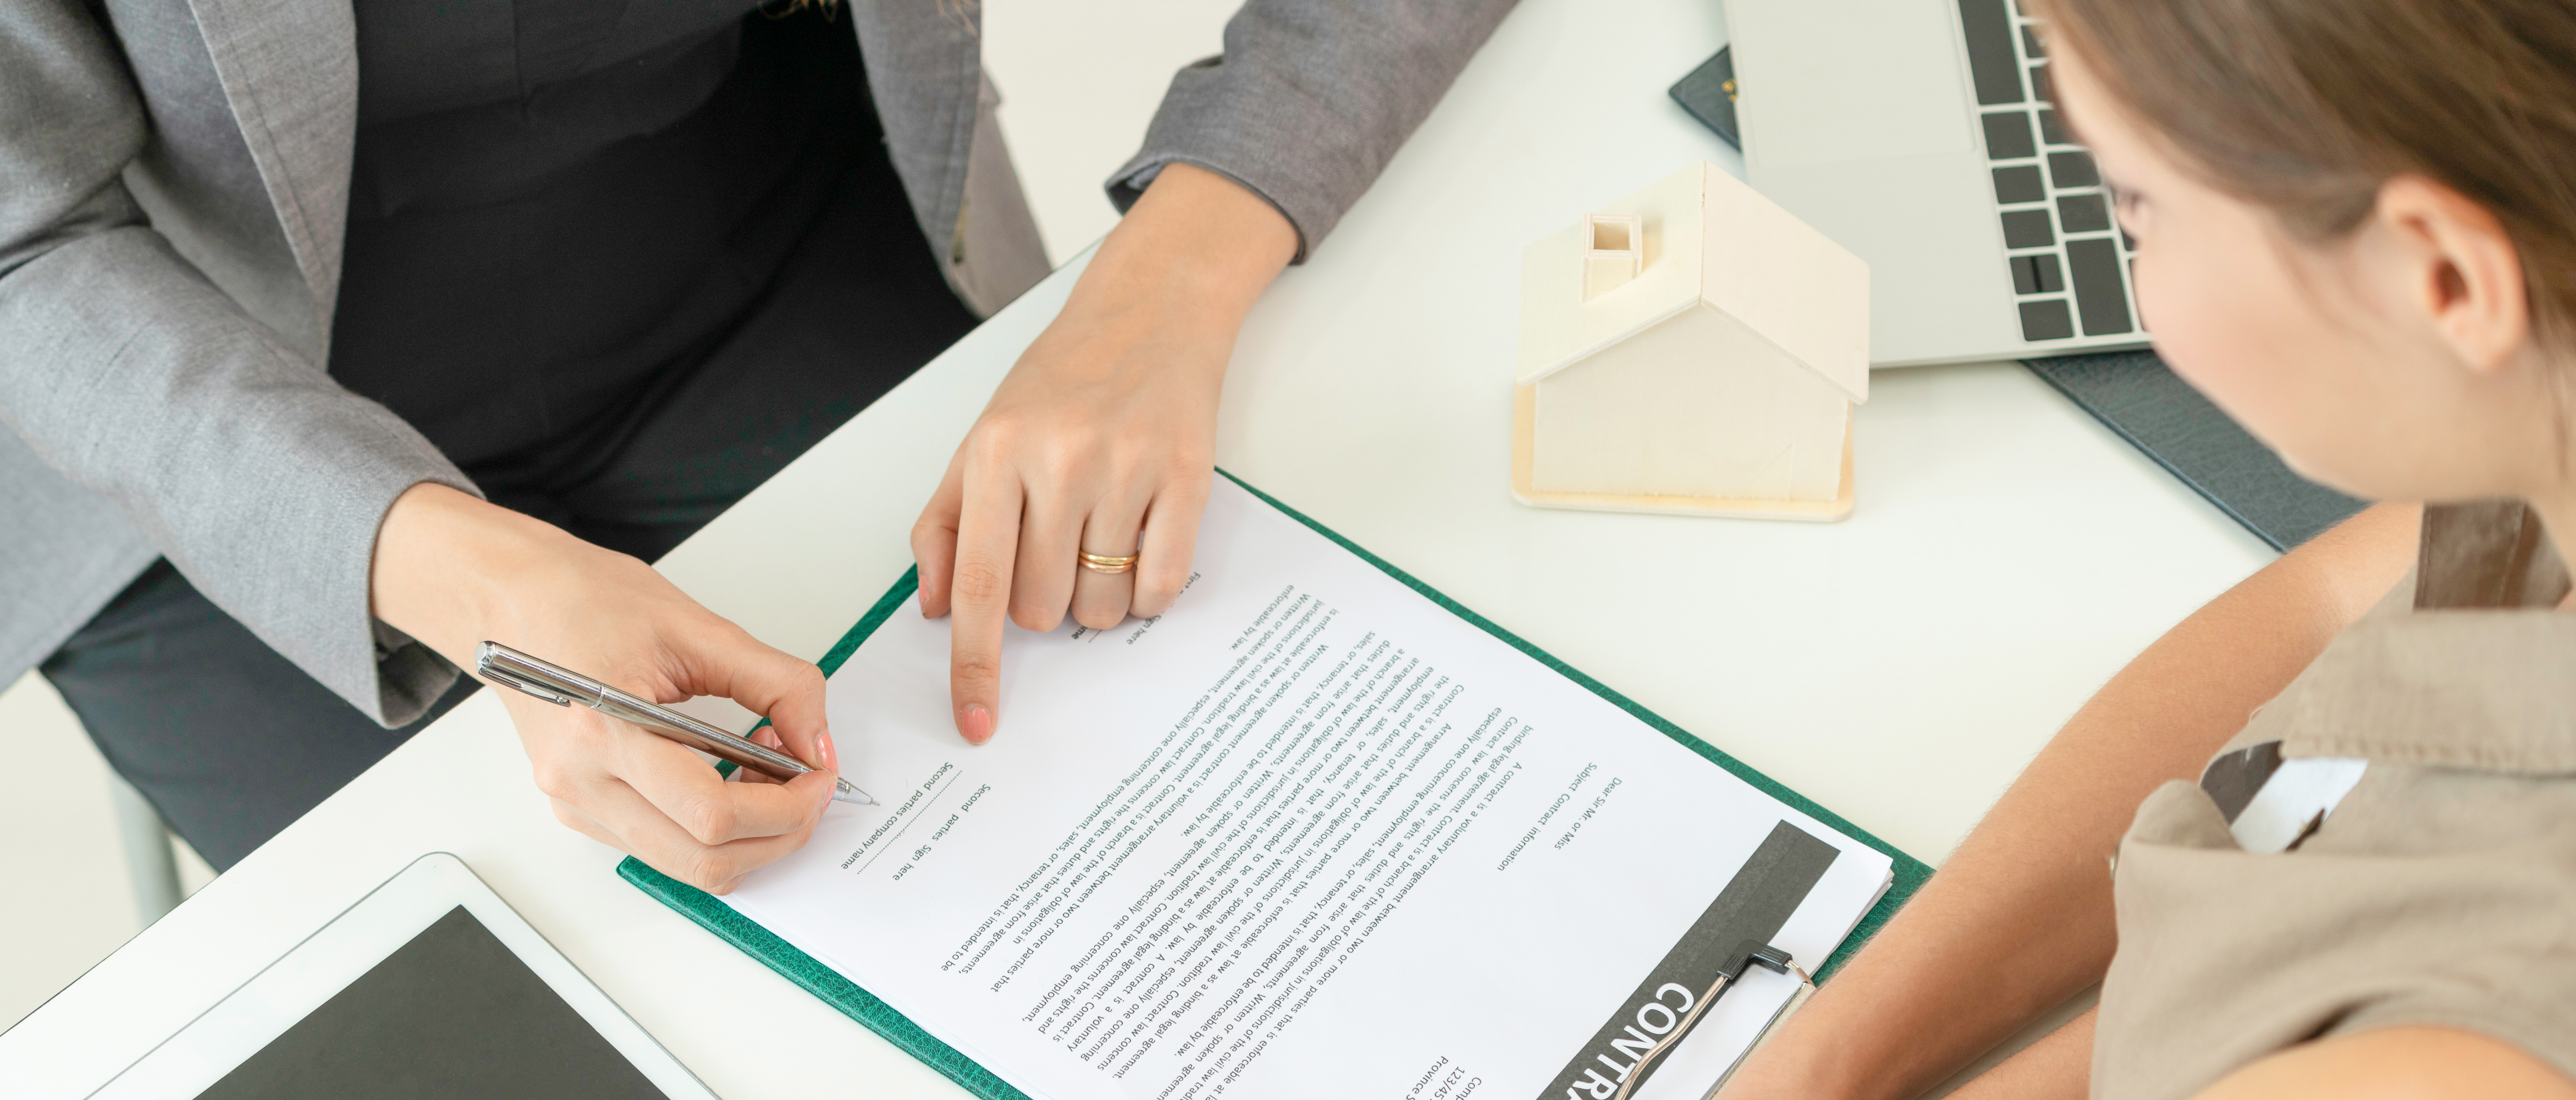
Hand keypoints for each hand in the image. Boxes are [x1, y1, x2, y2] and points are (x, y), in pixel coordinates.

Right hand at [372, 483, 835, 893]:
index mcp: (604, 729)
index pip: (712, 813)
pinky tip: (727, 777)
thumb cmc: (586, 601)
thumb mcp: (698, 628)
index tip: (819, 774)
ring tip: (766, 774)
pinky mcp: (579, 810)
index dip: (785, 806)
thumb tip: (818, 743)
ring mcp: (575, 803)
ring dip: (747, 837)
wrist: (512, 601)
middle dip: (778, 834)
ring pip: (686, 867)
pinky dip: (711, 830)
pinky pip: (662, 848)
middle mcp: (580, 782)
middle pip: (704, 859)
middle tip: (808, 787)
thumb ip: (775, 684)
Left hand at [913, 163, 1297, 742]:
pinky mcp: (1189, 476)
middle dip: (1046, 603)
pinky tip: (1142, 545)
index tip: (975, 722)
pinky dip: (1148, 591)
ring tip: (1103, 536)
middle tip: (1059, 548)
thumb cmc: (1062, 380)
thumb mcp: (981, 439)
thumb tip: (936, 609)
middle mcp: (1060, 461)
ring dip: (1098, 598)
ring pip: (1103, 606)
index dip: (975, 667)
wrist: (1151, 310)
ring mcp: (1128, 469)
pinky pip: (1163, 586)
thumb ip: (946, 525)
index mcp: (995, 454)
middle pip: (1043, 609)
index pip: (980, 588)